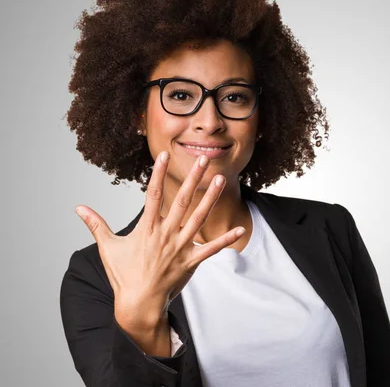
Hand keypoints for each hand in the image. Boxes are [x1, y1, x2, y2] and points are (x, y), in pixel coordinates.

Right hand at [74, 151, 244, 328]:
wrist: (138, 304)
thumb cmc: (123, 275)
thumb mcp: (108, 248)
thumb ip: (96, 225)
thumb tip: (79, 208)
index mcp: (147, 229)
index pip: (153, 195)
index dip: (158, 174)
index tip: (164, 156)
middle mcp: (165, 234)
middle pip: (181, 201)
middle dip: (192, 179)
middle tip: (203, 160)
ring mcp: (180, 247)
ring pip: (199, 218)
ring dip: (210, 199)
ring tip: (220, 180)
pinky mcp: (191, 262)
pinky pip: (211, 249)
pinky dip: (226, 240)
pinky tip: (240, 229)